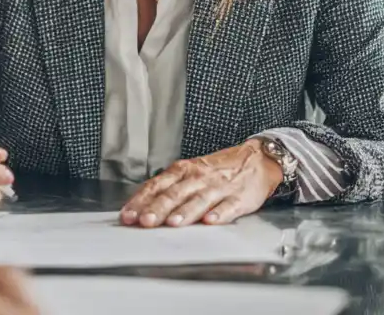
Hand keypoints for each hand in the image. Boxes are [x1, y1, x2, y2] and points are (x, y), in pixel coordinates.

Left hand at [120, 140, 281, 227]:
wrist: (255, 159)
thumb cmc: (218, 169)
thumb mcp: (190, 172)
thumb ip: (168, 189)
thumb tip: (141, 208)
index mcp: (183, 171)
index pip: (156, 186)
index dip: (140, 201)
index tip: (128, 216)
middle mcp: (198, 177)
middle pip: (174, 194)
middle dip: (157, 209)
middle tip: (144, 222)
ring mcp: (218, 187)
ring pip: (198, 200)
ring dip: (184, 212)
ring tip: (173, 223)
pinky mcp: (239, 197)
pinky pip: (228, 206)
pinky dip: (219, 213)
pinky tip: (211, 221)